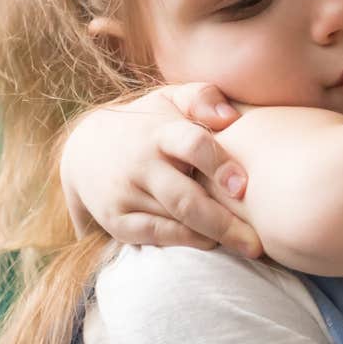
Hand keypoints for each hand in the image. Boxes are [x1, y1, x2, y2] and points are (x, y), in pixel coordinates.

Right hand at [60, 84, 262, 257]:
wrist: (86, 149)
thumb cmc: (148, 123)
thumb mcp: (170, 99)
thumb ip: (202, 98)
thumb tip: (231, 117)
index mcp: (159, 131)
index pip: (191, 144)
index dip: (218, 164)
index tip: (243, 186)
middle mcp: (140, 163)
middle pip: (185, 198)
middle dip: (223, 223)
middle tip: (256, 243)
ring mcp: (126, 194)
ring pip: (175, 221)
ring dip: (212, 235)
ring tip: (246, 246)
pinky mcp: (116, 220)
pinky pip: (156, 235)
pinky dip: (186, 242)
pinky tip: (211, 243)